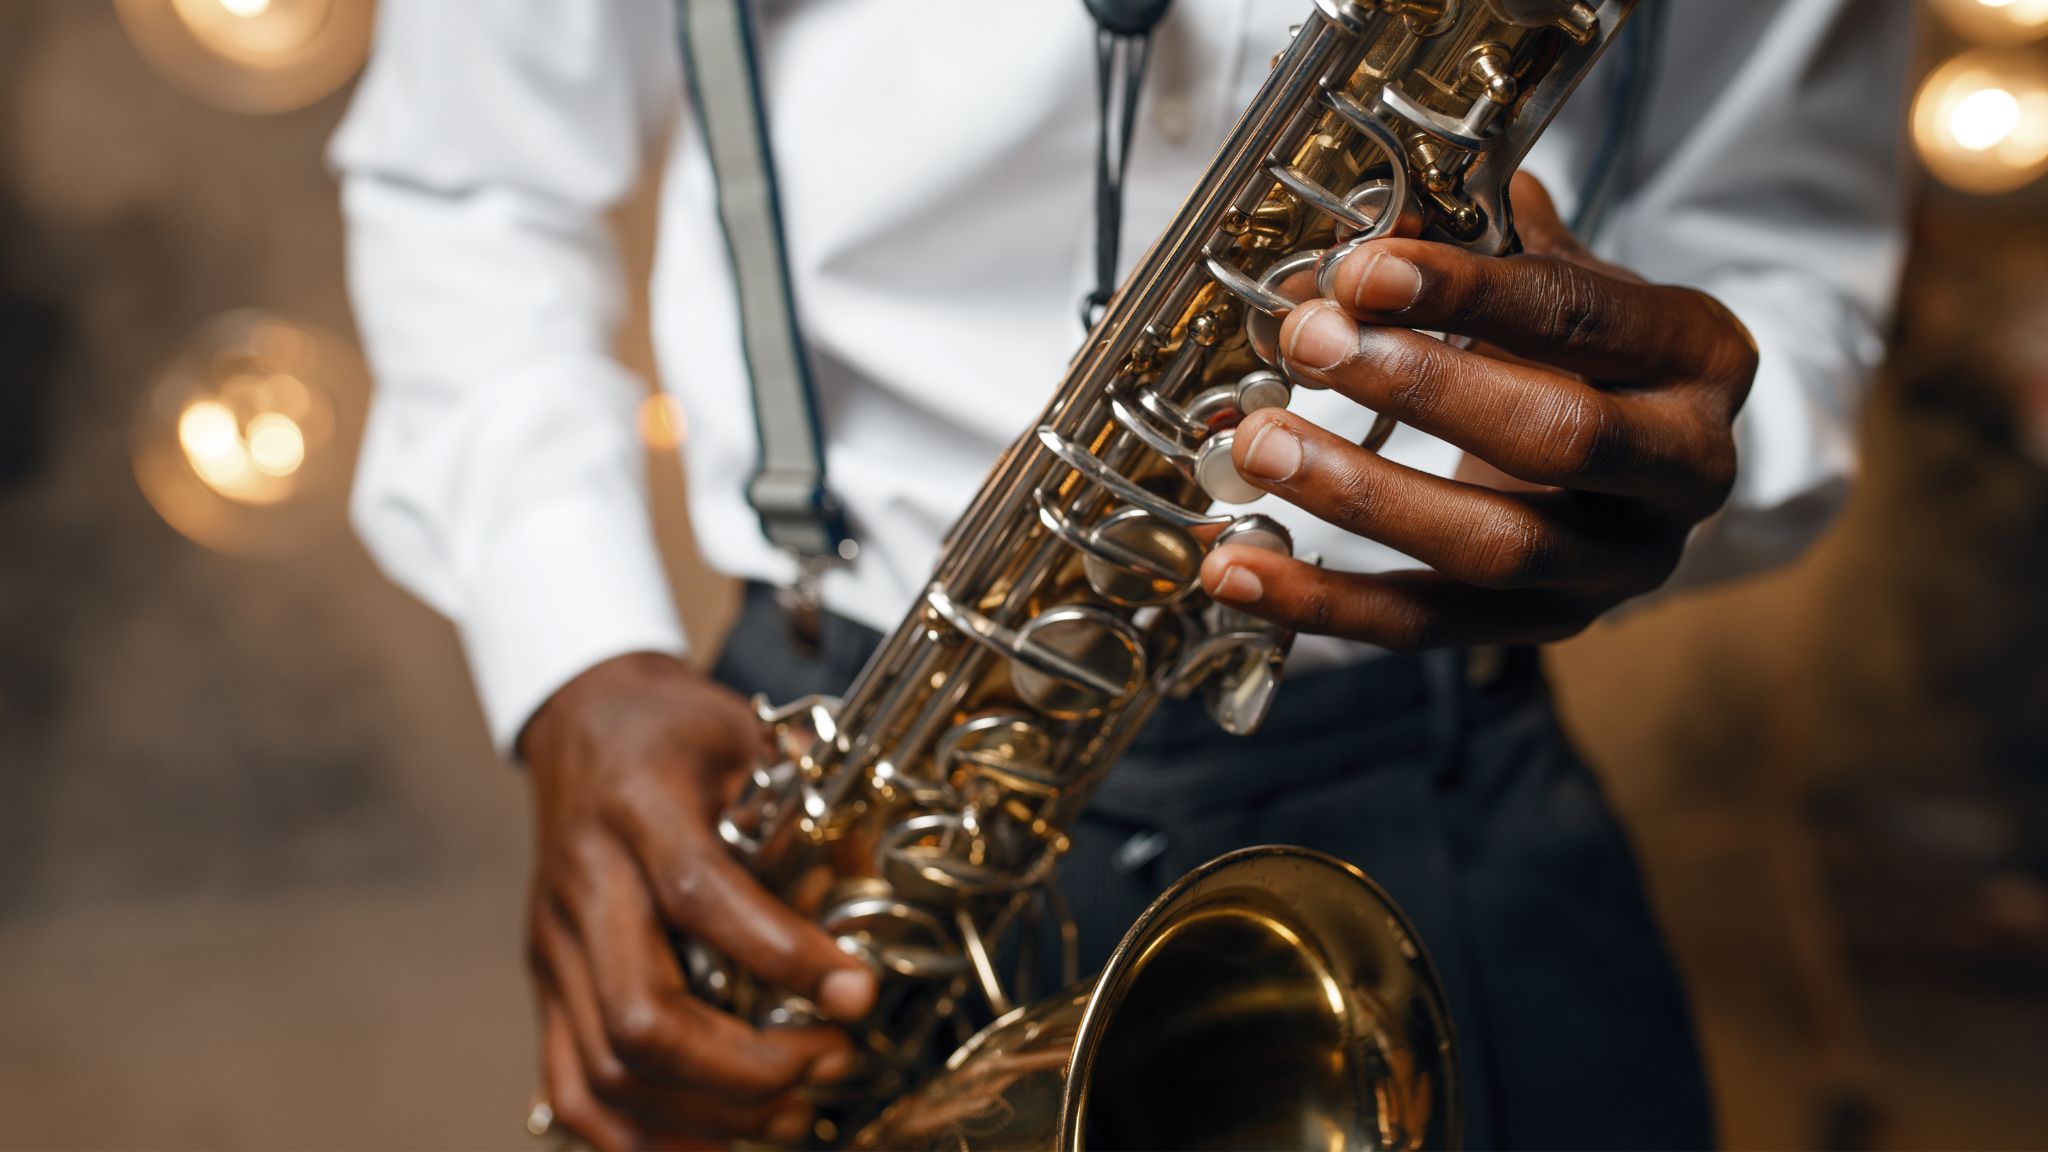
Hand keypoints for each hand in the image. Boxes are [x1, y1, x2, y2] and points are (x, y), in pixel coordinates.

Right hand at [518, 653, 877, 1149]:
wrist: (583, 722)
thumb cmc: (671, 730)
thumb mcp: (746, 737)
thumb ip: (804, 805)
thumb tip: (870, 884)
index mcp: (638, 807)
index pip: (702, 896)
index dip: (784, 956)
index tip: (856, 993)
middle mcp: (583, 883)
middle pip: (645, 1014)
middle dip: (748, 1067)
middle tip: (829, 1060)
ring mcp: (554, 942)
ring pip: (612, 1065)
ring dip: (710, 1111)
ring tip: (792, 1110)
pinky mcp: (545, 981)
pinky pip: (572, 1084)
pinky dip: (638, 1135)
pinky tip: (707, 1143)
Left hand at [1201, 175, 1757, 646]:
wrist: (1635, 446)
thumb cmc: (1580, 343)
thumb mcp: (1546, 272)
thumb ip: (1459, 247)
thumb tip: (1330, 252)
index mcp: (1698, 354)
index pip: (1581, 318)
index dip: (1469, 294)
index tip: (1363, 271)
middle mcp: (1687, 469)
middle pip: (1558, 438)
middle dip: (1422, 389)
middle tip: (1309, 342)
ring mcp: (1623, 564)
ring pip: (1494, 549)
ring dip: (1360, 497)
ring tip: (1257, 448)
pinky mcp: (1549, 627)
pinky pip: (1426, 624)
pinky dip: (1322, 601)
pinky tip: (1236, 570)